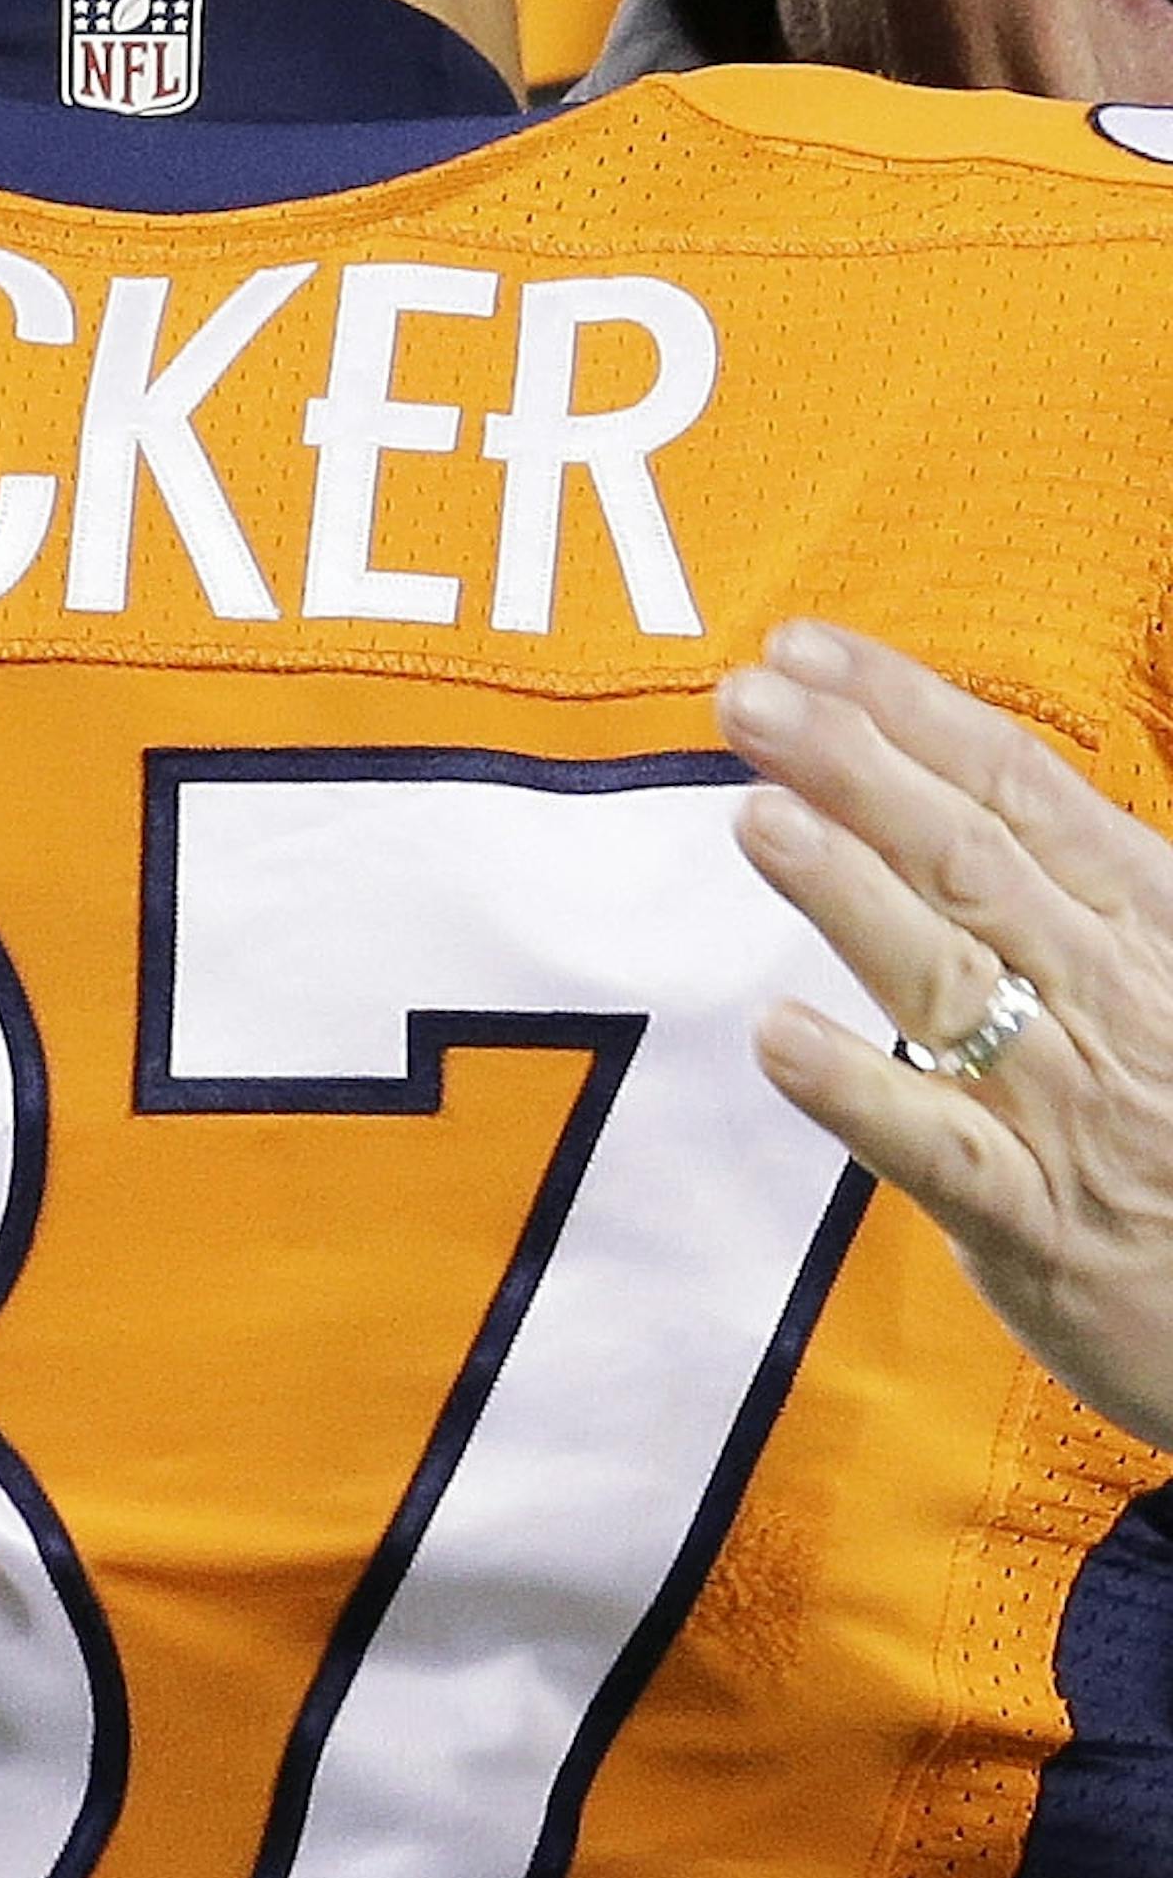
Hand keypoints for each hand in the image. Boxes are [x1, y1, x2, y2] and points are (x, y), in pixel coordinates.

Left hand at [715, 618, 1172, 1448]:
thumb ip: (1093, 885)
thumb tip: (1000, 784)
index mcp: (1152, 923)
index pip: (1016, 788)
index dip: (906, 710)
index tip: (805, 651)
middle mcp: (1110, 997)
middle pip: (968, 858)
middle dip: (854, 766)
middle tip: (745, 697)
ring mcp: (1070, 1110)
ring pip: (949, 981)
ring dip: (848, 895)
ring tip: (756, 815)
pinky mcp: (1035, 1225)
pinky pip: (939, 1151)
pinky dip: (859, 1093)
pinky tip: (778, 1039)